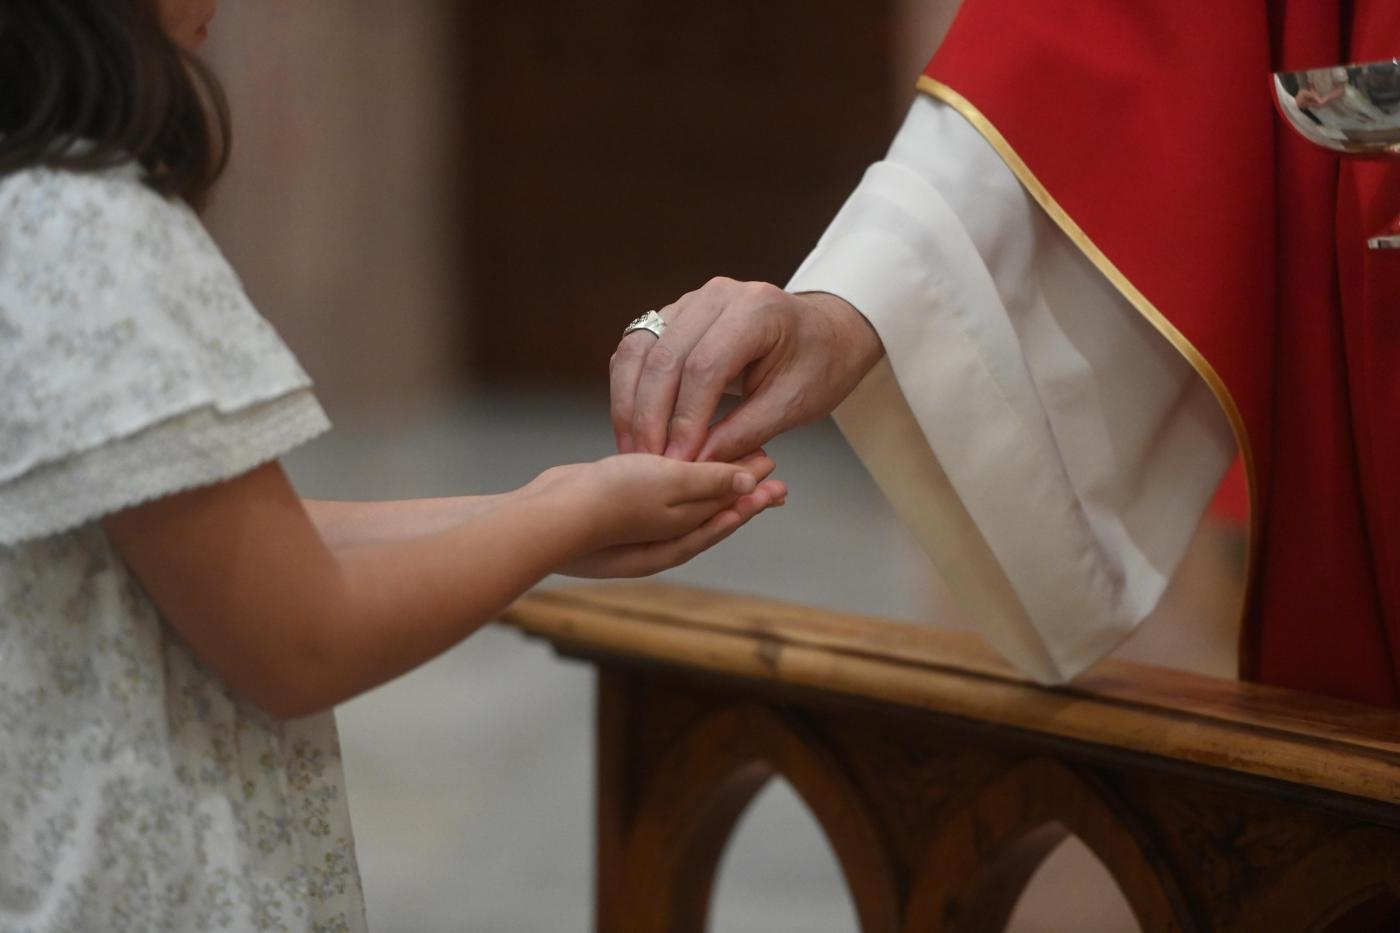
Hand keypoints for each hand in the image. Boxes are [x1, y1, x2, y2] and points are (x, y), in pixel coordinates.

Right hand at [552, 450, 786, 577]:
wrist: (551, 513)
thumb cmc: (611, 501)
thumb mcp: (672, 485)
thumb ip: (711, 483)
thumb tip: (752, 485)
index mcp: (683, 534)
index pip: (730, 514)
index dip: (755, 497)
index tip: (779, 478)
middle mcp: (664, 533)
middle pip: (712, 508)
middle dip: (740, 490)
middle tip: (768, 467)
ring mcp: (639, 521)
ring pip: (684, 498)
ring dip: (708, 479)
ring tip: (728, 458)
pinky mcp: (616, 502)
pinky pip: (657, 489)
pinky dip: (673, 475)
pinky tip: (674, 461)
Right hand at [610, 279, 883, 463]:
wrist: (825, 335)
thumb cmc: (818, 366)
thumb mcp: (793, 405)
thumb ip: (744, 433)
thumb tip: (695, 463)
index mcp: (757, 310)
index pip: (705, 366)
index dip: (686, 419)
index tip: (678, 462)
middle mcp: (717, 295)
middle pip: (665, 356)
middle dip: (651, 416)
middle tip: (648, 463)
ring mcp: (690, 301)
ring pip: (639, 350)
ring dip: (630, 404)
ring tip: (634, 449)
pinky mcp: (672, 316)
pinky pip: (636, 349)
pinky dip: (628, 389)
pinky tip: (632, 425)